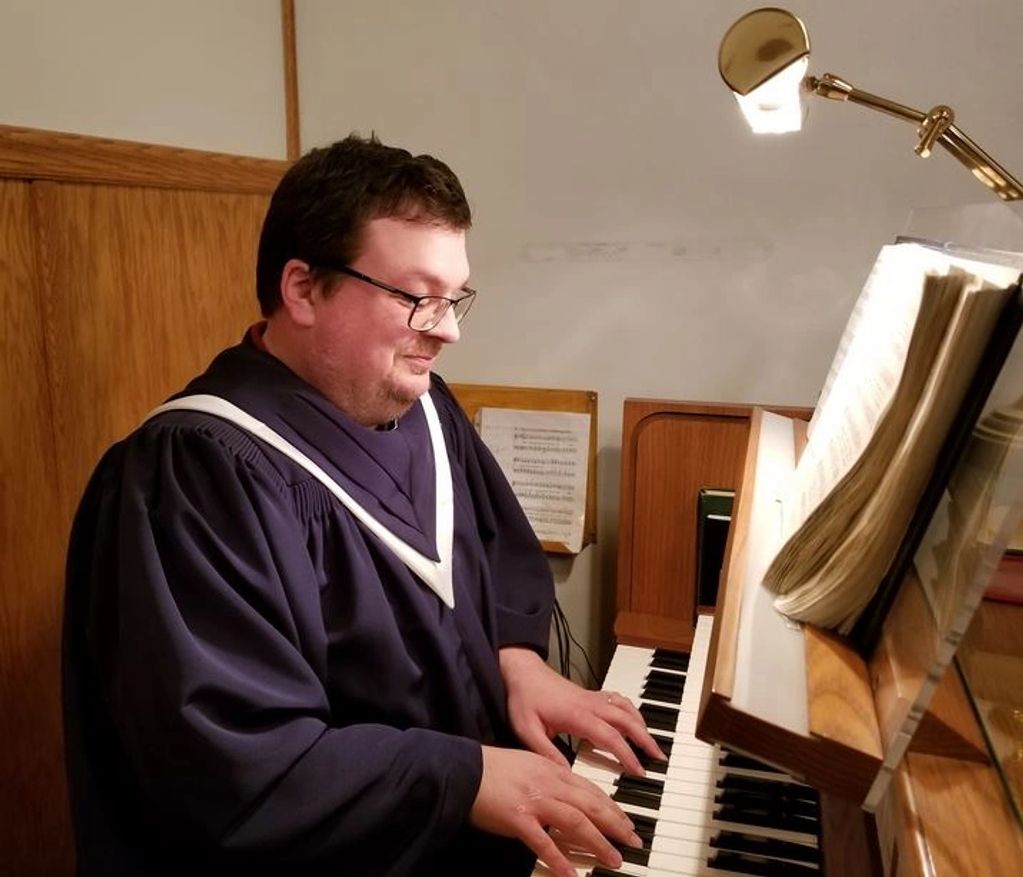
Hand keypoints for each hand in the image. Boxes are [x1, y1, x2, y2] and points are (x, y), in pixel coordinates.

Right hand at [469, 745, 641, 876]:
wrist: (465, 770)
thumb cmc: (494, 768)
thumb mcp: (529, 763)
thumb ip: (551, 777)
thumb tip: (570, 793)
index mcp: (553, 770)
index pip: (591, 789)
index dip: (612, 807)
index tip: (627, 823)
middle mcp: (548, 783)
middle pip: (591, 805)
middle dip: (616, 824)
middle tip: (633, 842)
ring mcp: (534, 801)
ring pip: (576, 822)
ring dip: (598, 843)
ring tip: (613, 860)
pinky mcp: (518, 819)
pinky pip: (543, 842)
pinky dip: (559, 859)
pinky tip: (571, 874)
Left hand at [498, 646, 664, 775]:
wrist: (522, 671)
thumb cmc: (524, 699)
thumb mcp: (527, 729)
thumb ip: (546, 752)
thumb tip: (566, 775)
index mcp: (577, 715)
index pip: (610, 736)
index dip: (627, 755)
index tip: (639, 771)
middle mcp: (590, 704)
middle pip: (626, 720)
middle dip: (645, 739)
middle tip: (659, 758)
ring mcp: (592, 697)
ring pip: (625, 708)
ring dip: (641, 724)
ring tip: (652, 743)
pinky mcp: (590, 694)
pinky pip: (618, 700)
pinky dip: (631, 710)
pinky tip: (634, 720)